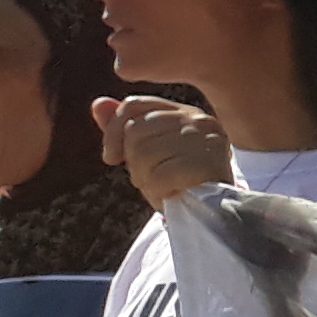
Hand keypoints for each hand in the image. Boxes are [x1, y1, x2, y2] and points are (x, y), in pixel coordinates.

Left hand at [94, 96, 229, 206]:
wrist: (219, 212)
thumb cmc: (180, 181)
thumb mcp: (150, 152)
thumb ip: (126, 128)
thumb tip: (98, 104)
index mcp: (185, 113)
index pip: (134, 105)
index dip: (113, 131)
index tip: (112, 158)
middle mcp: (198, 119)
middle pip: (135, 131)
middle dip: (133, 161)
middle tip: (153, 178)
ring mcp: (204, 140)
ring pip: (143, 154)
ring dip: (145, 180)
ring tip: (166, 187)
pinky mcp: (205, 163)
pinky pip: (157, 177)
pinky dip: (157, 193)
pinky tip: (173, 195)